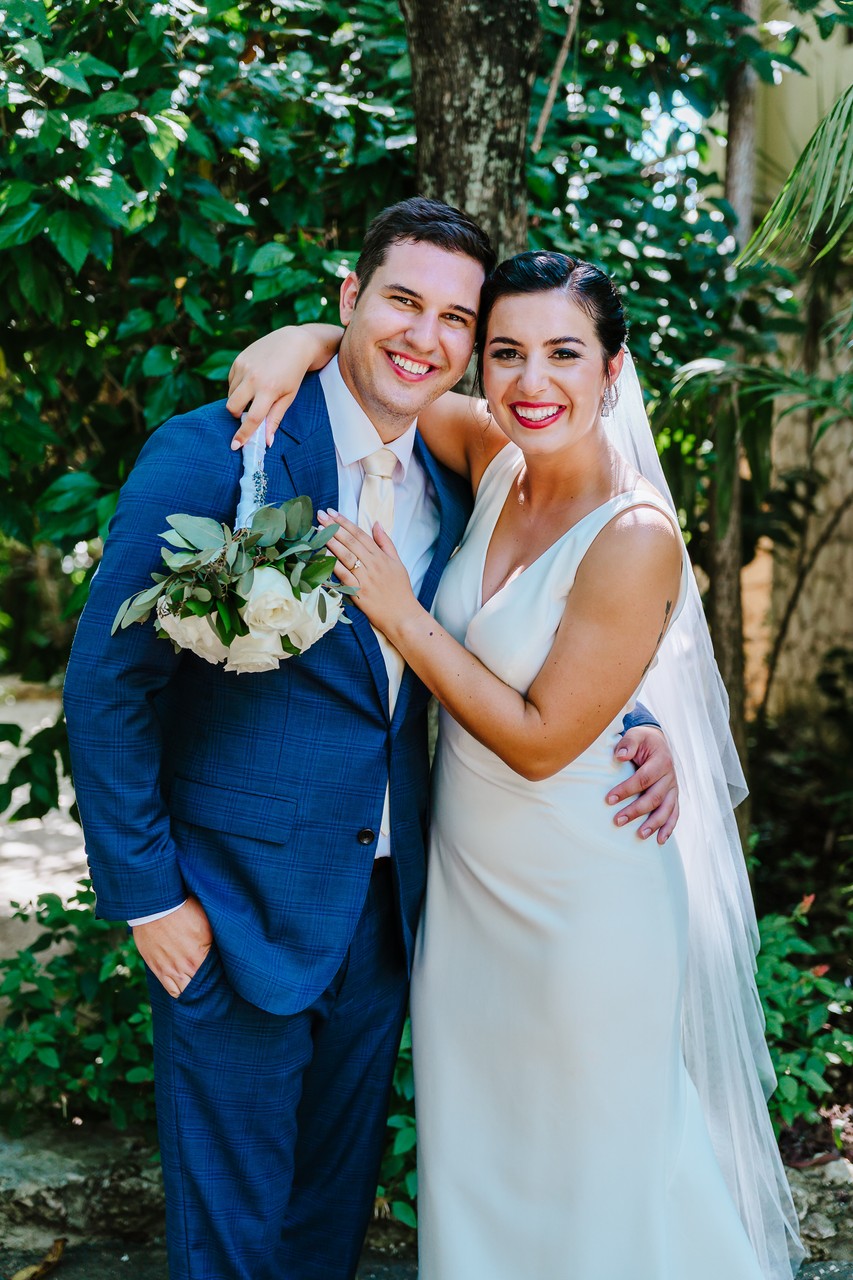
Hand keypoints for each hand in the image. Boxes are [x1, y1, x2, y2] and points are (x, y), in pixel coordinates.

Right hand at [131, 896, 212, 997]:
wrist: (156, 907)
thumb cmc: (183, 909)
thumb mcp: (206, 923)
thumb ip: (214, 940)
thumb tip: (222, 948)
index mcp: (201, 956)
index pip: (215, 976)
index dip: (221, 977)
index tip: (226, 977)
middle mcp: (186, 967)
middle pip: (201, 987)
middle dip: (208, 987)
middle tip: (215, 985)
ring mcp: (171, 970)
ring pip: (186, 992)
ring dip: (194, 991)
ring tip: (200, 989)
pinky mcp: (158, 970)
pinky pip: (170, 990)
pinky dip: (179, 992)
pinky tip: (185, 989)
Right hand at [227, 323, 343, 448]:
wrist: (294, 343)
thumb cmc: (294, 373)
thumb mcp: (288, 397)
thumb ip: (275, 418)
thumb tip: (267, 442)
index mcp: (268, 390)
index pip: (252, 418)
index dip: (243, 434)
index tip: (235, 445)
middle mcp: (253, 378)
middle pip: (232, 407)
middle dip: (237, 415)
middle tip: (249, 413)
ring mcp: (244, 367)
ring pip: (230, 394)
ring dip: (239, 400)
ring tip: (256, 392)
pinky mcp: (238, 360)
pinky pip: (231, 381)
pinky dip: (238, 386)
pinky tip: (253, 380)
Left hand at [317, 509, 417, 636]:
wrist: (403, 616)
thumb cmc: (400, 590)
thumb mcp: (398, 562)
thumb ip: (386, 543)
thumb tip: (377, 523)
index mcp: (381, 556)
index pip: (360, 534)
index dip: (345, 522)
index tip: (332, 512)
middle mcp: (373, 565)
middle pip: (350, 542)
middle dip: (334, 527)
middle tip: (320, 515)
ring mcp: (365, 578)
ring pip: (345, 556)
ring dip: (331, 542)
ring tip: (318, 530)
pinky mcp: (359, 592)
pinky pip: (343, 576)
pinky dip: (333, 565)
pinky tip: (323, 555)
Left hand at [606, 725, 678, 843]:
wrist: (658, 741)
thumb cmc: (643, 740)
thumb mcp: (636, 735)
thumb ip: (628, 743)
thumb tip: (620, 756)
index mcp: (661, 761)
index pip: (643, 778)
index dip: (627, 789)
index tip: (609, 799)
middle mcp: (670, 776)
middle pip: (654, 797)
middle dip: (636, 811)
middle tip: (618, 821)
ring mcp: (674, 788)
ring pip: (666, 809)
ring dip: (653, 824)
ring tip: (640, 835)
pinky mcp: (674, 796)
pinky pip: (674, 813)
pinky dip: (668, 828)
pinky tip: (660, 841)